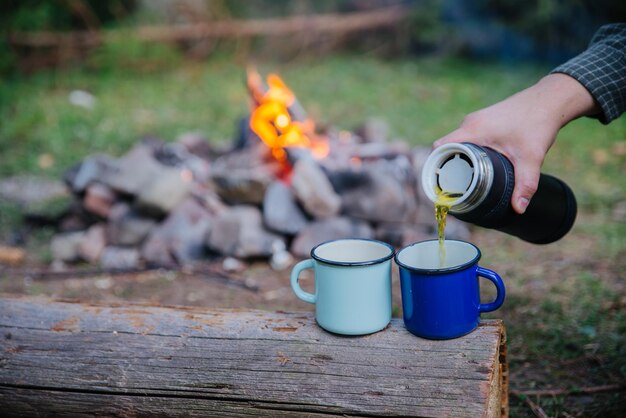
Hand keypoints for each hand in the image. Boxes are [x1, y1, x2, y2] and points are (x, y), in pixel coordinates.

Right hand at [433, 74, 597, 213]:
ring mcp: (477, 119)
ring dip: (459, 157)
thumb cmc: (537, 123)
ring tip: (467, 177)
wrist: (550, 99)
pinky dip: (469, 150)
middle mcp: (471, 123)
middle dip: (448, 166)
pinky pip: (468, 137)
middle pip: (447, 146)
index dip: (436, 165)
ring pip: (458, 141)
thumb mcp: (530, 157)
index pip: (440, 146)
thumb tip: (519, 208)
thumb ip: (525, 184)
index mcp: (472, 130)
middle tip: (455, 186)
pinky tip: (479, 162)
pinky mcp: (486, 119)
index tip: (440, 182)